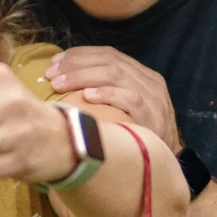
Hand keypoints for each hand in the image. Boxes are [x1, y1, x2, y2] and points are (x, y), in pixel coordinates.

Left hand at [45, 46, 181, 153]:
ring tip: (60, 85)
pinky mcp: (153, 118)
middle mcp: (150, 82)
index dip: (79, 55)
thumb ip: (105, 88)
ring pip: (116, 75)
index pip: (109, 54)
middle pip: (109, 61)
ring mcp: (153, 99)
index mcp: (142, 74)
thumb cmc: (136, 133)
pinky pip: (131, 99)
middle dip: (75, 65)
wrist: (166, 162)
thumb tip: (63, 78)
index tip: (55, 62)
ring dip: (83, 77)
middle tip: (51, 75)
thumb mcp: (124, 105)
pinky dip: (108, 94)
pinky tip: (88, 96)